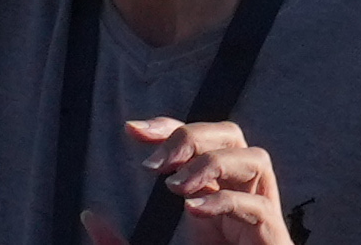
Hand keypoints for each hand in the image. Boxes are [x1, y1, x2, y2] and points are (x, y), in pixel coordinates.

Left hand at [94, 116, 289, 244]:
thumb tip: (89, 216)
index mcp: (211, 204)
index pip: (199, 143)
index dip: (169, 127)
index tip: (132, 131)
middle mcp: (238, 203)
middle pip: (233, 136)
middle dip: (194, 134)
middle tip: (156, 163)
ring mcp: (258, 221)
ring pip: (257, 159)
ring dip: (213, 162)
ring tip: (176, 187)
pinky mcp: (272, 243)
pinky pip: (259, 208)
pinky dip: (226, 201)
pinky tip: (194, 210)